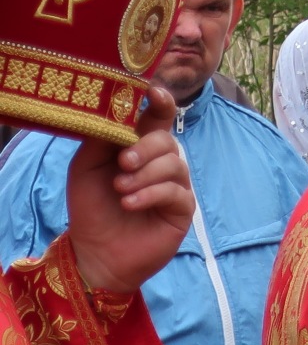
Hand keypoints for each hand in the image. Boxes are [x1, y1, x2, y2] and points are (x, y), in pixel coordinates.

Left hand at [67, 82, 192, 293]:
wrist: (96, 252)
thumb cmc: (91, 208)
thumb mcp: (86, 168)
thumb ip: (100, 140)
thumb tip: (116, 113)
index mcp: (140, 148)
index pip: (158, 118)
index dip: (160, 102)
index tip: (154, 93)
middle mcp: (161, 163)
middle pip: (167, 140)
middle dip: (145, 148)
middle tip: (123, 163)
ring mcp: (175, 185)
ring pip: (174, 164)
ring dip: (144, 175)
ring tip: (121, 190)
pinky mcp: (183, 208)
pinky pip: (176, 192)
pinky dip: (151, 194)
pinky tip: (131, 203)